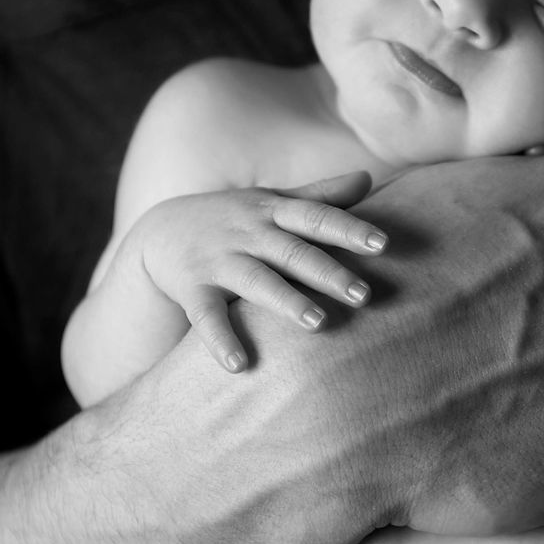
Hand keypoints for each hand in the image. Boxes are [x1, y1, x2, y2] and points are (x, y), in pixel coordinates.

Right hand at [128, 171, 385, 370]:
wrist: (160, 231)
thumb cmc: (234, 218)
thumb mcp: (272, 201)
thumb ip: (319, 196)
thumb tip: (367, 178)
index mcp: (272, 211)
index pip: (316, 217)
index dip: (349, 228)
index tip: (383, 244)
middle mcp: (247, 233)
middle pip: (293, 252)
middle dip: (328, 272)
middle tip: (364, 295)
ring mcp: (218, 260)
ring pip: (255, 281)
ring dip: (286, 301)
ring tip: (318, 323)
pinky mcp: (191, 289)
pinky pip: (205, 317)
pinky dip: (221, 340)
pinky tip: (240, 366)